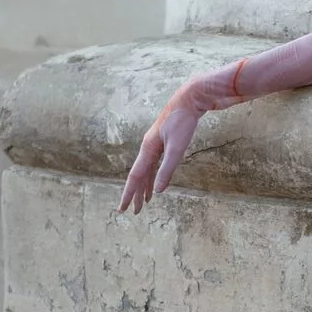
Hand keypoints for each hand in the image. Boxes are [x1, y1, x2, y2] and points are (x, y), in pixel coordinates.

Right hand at [118, 96, 199, 214]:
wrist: (189, 99)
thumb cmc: (183, 122)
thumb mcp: (177, 148)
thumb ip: (167, 169)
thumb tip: (158, 190)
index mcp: (148, 149)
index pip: (135, 177)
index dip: (128, 194)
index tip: (122, 208)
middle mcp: (148, 147)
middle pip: (139, 176)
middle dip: (135, 194)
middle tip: (133, 212)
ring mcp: (155, 145)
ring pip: (146, 171)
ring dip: (145, 187)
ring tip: (144, 202)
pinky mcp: (163, 142)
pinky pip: (154, 164)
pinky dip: (153, 176)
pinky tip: (155, 184)